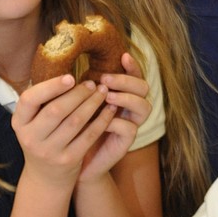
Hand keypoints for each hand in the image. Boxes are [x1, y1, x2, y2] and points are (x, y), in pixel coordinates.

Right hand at [13, 74, 116, 189]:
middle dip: (77, 94)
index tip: (70, 77)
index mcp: (19, 123)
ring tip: (102, 92)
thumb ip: (43, 101)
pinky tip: (110, 110)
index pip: (30, 99)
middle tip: (92, 83)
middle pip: (56, 110)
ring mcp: (49, 151)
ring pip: (75, 121)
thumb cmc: (43, 138)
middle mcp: (30, 138)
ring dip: (92, 104)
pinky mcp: (68, 160)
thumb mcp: (33, 122)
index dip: (50, 87)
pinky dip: (101, 120)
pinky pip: (88, 135)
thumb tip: (64, 68)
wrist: (46, 177)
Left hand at [77, 52, 151, 183]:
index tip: (123, 56)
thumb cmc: (72, 127)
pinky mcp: (125, 142)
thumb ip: (81, 87)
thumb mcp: (76, 103)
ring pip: (145, 106)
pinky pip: (130, 128)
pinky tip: (102, 122)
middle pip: (144, 87)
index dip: (133, 66)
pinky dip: (116, 122)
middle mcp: (130, 108)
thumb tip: (73, 65)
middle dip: (126, 80)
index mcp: (121, 94)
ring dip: (126, 98)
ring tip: (107, 96)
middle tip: (105, 79)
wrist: (73, 160)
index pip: (135, 75)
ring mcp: (130, 124)